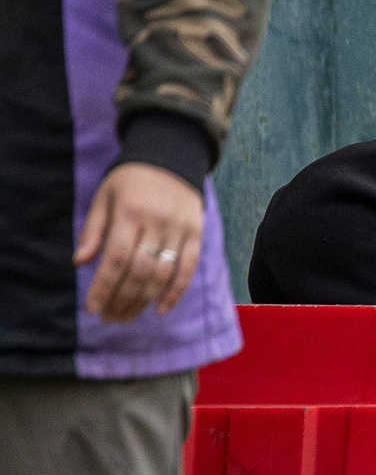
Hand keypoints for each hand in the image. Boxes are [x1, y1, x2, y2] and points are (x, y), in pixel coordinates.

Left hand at [76, 162, 203, 322]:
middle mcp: (156, 222)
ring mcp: (179, 229)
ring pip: (162, 274)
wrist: (170, 157)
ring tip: (127, 316)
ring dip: (143, 300)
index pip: (116, 257)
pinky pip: (187, 269)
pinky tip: (160, 309)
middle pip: (139, 271)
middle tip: (109, 317)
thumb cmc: (129, 181)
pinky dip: (175, 293)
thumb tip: (80, 262)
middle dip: (122, 298)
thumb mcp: (104, 198)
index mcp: (129, 212)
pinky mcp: (197, 234)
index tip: (93, 307)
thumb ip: (93, 230)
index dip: (104, 286)